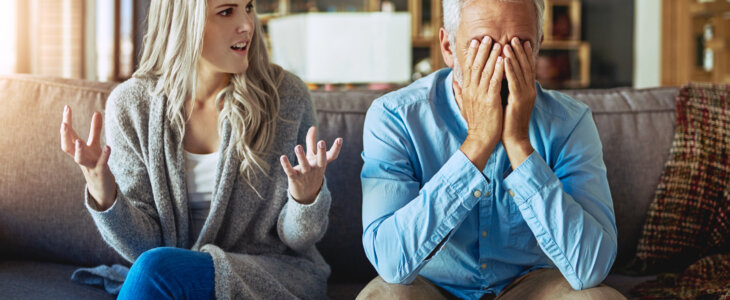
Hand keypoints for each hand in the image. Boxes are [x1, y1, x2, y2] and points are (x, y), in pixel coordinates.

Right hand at [60, 105, 116, 209]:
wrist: (101, 188)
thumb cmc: (95, 163)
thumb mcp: (95, 146)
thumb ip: (95, 130)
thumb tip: (97, 112)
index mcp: (77, 150)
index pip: (68, 135)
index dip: (67, 121)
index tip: (67, 107)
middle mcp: (80, 157)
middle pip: (67, 147)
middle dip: (65, 136)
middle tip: (63, 124)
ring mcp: (89, 166)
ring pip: (79, 159)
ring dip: (78, 150)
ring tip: (79, 141)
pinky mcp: (100, 172)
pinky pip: (101, 164)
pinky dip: (104, 156)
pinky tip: (108, 147)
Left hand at [279, 127, 341, 203]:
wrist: (306, 193)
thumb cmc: (310, 170)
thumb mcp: (312, 156)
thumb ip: (312, 142)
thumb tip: (313, 126)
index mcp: (321, 163)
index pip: (331, 156)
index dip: (336, 148)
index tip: (340, 139)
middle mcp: (315, 168)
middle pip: (320, 160)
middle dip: (321, 151)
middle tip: (322, 142)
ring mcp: (305, 173)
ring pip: (304, 165)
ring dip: (301, 156)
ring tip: (298, 146)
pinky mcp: (294, 177)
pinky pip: (290, 171)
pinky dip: (286, 165)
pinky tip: (282, 157)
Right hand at [455, 36, 504, 169]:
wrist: (480, 139)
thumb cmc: (475, 123)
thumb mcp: (464, 105)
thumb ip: (459, 92)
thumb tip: (454, 81)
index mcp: (466, 91)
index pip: (468, 68)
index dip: (472, 54)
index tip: (476, 42)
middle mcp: (471, 91)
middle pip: (475, 66)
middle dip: (482, 50)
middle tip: (487, 37)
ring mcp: (480, 95)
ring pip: (485, 71)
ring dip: (492, 56)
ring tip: (498, 43)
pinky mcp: (490, 101)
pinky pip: (495, 81)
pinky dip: (498, 69)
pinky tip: (504, 60)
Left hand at [502, 37, 536, 167]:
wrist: (513, 139)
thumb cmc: (507, 121)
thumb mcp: (508, 100)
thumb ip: (507, 87)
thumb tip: (500, 75)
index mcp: (527, 90)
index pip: (526, 68)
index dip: (523, 54)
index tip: (519, 41)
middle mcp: (529, 90)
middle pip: (525, 66)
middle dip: (520, 51)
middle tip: (515, 37)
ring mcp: (526, 95)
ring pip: (520, 71)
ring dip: (514, 56)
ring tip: (509, 43)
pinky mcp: (519, 101)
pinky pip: (514, 81)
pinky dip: (510, 69)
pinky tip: (505, 59)